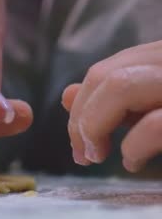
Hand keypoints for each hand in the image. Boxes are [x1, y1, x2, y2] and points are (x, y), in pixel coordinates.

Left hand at [62, 41, 161, 171]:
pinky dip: (134, 146)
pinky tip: (132, 162)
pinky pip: (154, 124)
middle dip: (81, 117)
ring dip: (95, 126)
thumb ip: (115, 102)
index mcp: (160, 58)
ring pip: (120, 87)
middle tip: (81, 154)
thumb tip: (67, 96)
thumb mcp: (152, 106)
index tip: (78, 139)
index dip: (82, 103)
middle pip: (106, 76)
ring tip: (96, 156)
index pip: (107, 69)